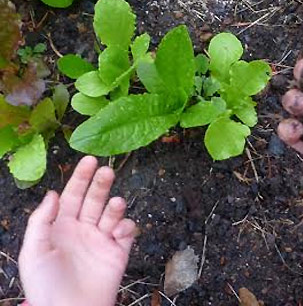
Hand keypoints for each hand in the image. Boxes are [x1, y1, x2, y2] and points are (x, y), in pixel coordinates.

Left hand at [19, 156, 136, 305]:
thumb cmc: (46, 285)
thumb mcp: (33, 252)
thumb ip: (41, 221)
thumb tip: (53, 193)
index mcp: (61, 227)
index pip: (72, 195)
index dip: (79, 177)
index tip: (89, 159)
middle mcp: (83, 229)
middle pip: (94, 199)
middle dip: (100, 183)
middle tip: (107, 170)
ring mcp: (102, 239)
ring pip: (111, 212)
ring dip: (115, 205)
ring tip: (116, 203)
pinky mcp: (118, 251)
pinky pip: (126, 232)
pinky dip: (126, 226)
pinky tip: (119, 230)